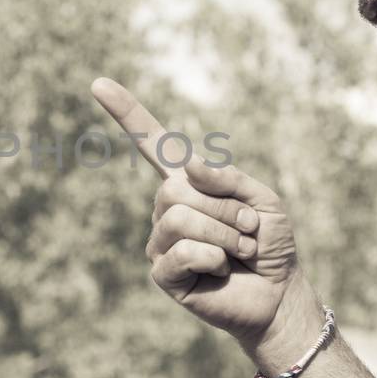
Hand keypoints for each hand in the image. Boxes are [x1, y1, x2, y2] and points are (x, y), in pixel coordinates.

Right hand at [92, 77, 302, 351]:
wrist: (278, 294)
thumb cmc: (269, 243)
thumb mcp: (262, 200)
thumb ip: (228, 179)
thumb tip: (187, 166)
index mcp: (188, 183)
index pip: (152, 144)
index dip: (127, 113)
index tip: (98, 83)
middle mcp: (167, 209)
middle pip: (175, 189)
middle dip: (224, 208)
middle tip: (249, 230)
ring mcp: (161, 242)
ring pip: (179, 218)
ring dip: (224, 234)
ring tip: (241, 250)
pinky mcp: (163, 275)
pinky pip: (182, 253)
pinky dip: (214, 258)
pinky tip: (221, 269)